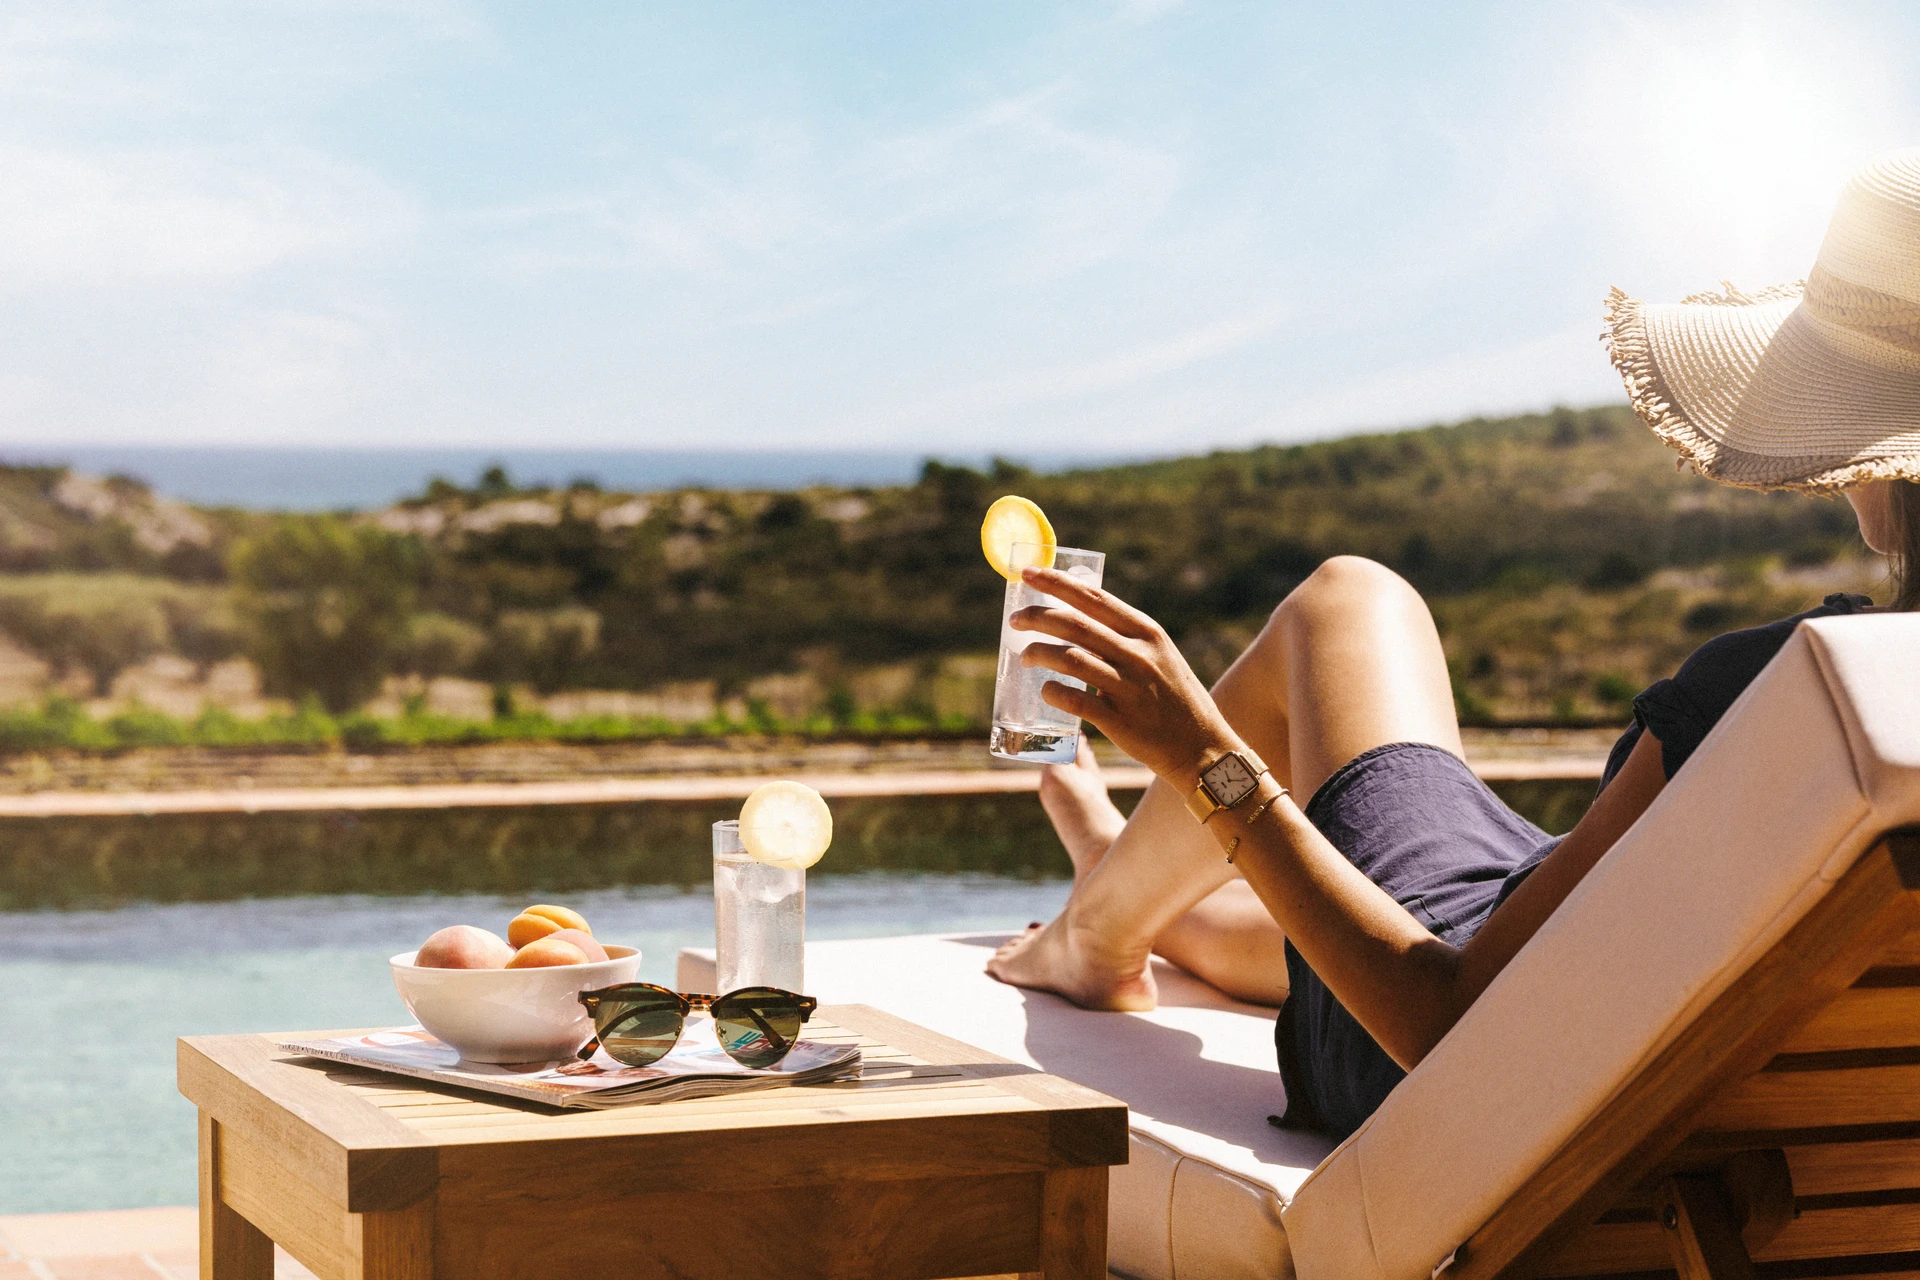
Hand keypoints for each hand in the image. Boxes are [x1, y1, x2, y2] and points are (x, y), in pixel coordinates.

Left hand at [1011, 565, 1240, 786]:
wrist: (1202, 746)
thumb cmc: (1174, 698)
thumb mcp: (1159, 656)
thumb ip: (1124, 639)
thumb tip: (1076, 620)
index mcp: (1146, 633)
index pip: (1094, 598)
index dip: (1056, 583)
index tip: (1027, 573)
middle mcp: (1138, 655)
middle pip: (1075, 625)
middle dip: (1037, 617)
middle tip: (1014, 619)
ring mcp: (1129, 687)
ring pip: (1070, 659)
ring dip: (1039, 653)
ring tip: (1024, 656)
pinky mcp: (1120, 720)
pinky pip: (1075, 699)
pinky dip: (1053, 692)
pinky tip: (1045, 690)